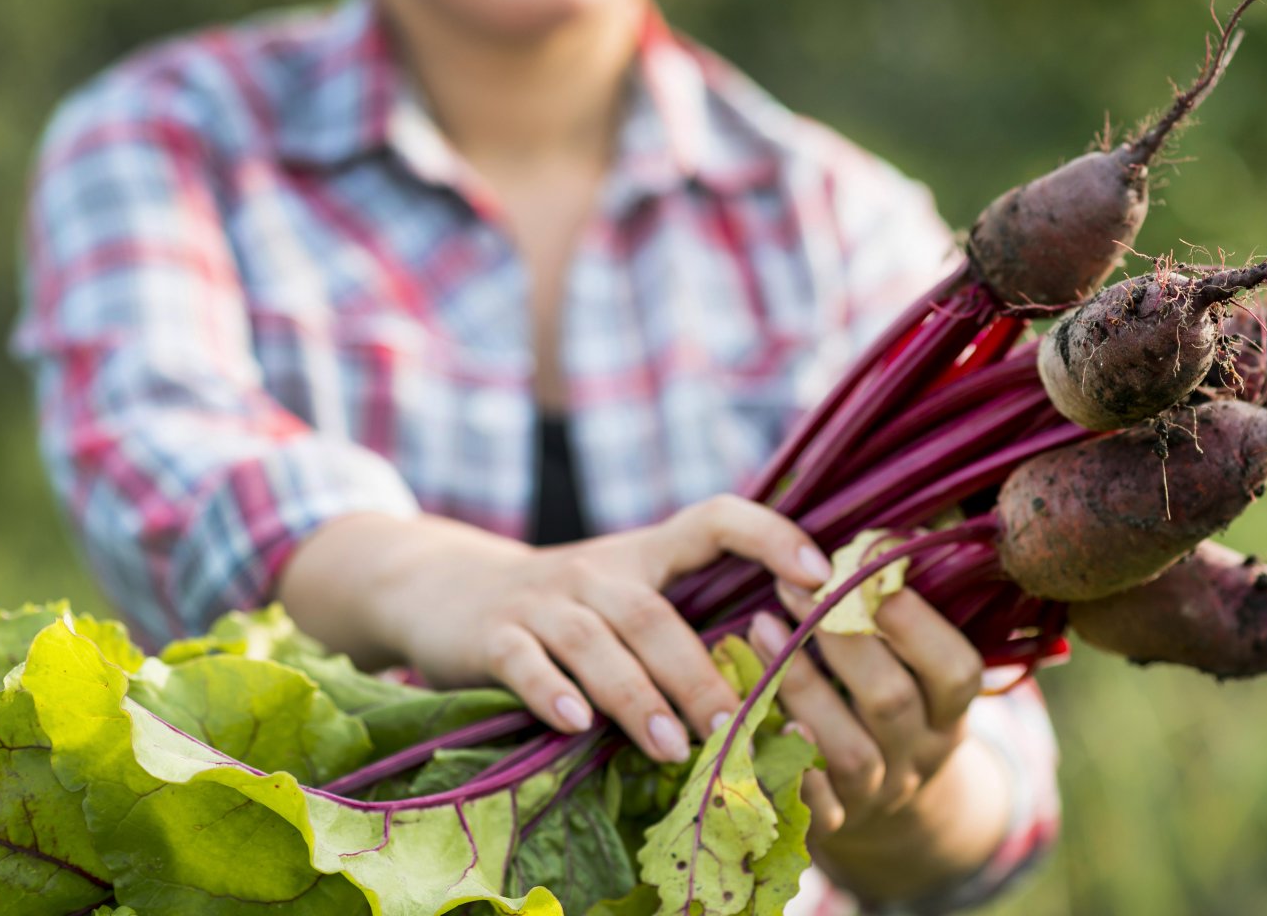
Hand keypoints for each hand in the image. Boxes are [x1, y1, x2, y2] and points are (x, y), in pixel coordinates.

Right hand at [281, 499, 832, 762]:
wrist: (446, 589)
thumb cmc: (566, 610)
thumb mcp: (625, 596)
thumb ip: (687, 624)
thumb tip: (786, 687)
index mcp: (645, 554)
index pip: (715, 518)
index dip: (770, 534)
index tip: (820, 576)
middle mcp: (598, 570)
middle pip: (656, 614)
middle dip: (699, 673)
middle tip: (737, 725)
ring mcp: (543, 600)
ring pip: (597, 642)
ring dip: (638, 696)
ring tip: (674, 747)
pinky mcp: (492, 635)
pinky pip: (525, 661)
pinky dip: (550, 690)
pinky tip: (574, 724)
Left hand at [749, 582, 986, 841]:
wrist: (890, 809)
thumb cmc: (891, 702)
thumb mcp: (916, 665)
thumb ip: (898, 611)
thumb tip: (880, 534)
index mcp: (949, 711)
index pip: (956, 670)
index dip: (915, 622)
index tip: (864, 569)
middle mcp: (920, 755)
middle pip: (892, 702)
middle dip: (842, 639)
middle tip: (793, 587)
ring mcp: (877, 795)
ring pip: (848, 752)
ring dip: (801, 687)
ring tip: (758, 627)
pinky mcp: (831, 825)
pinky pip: (804, 801)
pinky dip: (777, 759)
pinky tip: (743, 710)